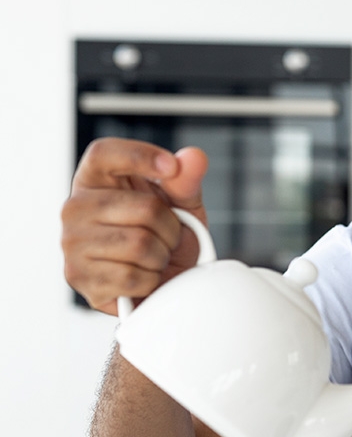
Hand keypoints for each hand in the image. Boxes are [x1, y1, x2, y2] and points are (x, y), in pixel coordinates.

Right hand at [61, 138, 208, 313]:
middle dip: (171, 227)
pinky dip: (150, 280)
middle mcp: (75, 207)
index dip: (140, 155)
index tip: (172, 167)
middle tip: (167, 236)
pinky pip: (132, 276)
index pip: (104, 153)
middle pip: (145, 208)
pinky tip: (143, 277)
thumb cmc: (164, 237)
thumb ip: (186, 180)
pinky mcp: (79, 278)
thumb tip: (195, 156)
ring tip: (155, 256)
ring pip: (140, 245)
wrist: (159, 283)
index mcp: (94, 179)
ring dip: (162, 256)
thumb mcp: (181, 204)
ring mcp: (72, 243)